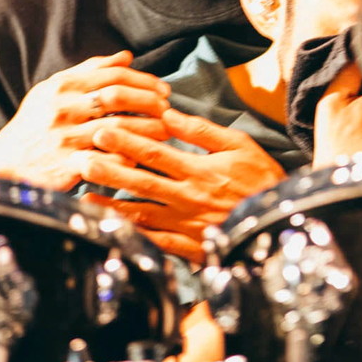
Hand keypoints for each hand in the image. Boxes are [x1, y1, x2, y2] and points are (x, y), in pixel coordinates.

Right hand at [0, 50, 171, 189]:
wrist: (6, 162)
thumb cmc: (36, 122)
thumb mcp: (55, 90)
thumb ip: (90, 71)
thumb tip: (126, 56)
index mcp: (62, 87)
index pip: (112, 76)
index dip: (143, 81)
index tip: (162, 89)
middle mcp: (62, 110)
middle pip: (116, 97)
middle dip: (148, 101)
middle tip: (166, 108)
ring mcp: (65, 138)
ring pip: (116, 129)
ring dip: (147, 129)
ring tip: (165, 130)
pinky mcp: (67, 166)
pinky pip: (108, 160)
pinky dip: (128, 157)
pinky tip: (143, 155)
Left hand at [81, 108, 286, 261]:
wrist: (280, 223)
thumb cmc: (261, 179)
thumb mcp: (239, 145)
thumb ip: (202, 130)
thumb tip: (169, 113)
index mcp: (199, 170)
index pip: (154, 153)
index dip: (124, 142)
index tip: (101, 130)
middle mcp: (188, 198)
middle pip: (140, 183)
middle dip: (108, 171)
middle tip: (80, 161)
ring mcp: (186, 225)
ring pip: (141, 214)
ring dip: (111, 207)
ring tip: (83, 199)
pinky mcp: (189, 247)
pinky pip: (156, 243)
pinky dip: (133, 237)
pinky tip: (112, 231)